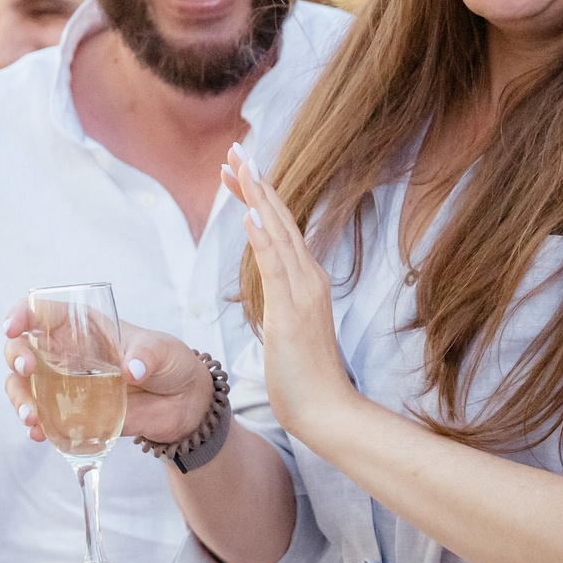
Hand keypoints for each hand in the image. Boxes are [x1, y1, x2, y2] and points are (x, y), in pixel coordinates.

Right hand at [0, 307, 215, 446]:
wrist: (184, 404)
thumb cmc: (171, 363)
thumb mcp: (164, 351)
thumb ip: (148, 355)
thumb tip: (130, 369)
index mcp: (84, 327)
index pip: (44, 312)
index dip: (22, 314)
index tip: (12, 327)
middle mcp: (67, 353)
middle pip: (23, 348)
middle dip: (16, 357)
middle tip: (27, 371)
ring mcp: (65, 385)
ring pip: (24, 386)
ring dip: (19, 398)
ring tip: (31, 416)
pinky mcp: (73, 414)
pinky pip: (44, 419)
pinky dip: (36, 426)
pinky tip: (39, 433)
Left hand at [221, 141, 361, 443]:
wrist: (327, 412)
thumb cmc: (306, 380)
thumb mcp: (289, 333)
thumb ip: (282, 307)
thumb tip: (273, 296)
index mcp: (307, 283)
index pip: (280, 230)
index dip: (259, 197)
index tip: (238, 171)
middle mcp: (309, 279)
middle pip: (280, 221)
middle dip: (256, 184)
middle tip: (236, 150)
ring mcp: (303, 294)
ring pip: (278, 234)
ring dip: (257, 198)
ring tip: (240, 166)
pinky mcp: (291, 313)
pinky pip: (275, 268)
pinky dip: (263, 238)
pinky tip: (250, 213)